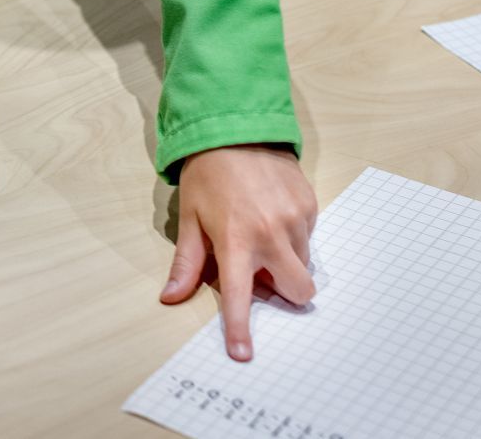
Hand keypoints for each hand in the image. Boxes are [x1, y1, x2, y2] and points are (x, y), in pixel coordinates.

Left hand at [160, 144, 317, 361]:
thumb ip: (186, 262)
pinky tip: (272, 212)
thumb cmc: (208, 173)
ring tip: (260, 231)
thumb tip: (170, 297)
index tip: (244, 354)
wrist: (237, 126)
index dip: (240, 327)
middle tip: (261, 271)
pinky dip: (293, 237)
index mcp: (235, 239)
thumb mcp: (190, 216)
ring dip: (286, 261)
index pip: (239, 294)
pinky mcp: (310, 205)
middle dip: (285, 292)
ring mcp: (296, 219)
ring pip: (304, 264)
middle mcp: (271, 233)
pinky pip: (309, 238)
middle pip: (298, 290)